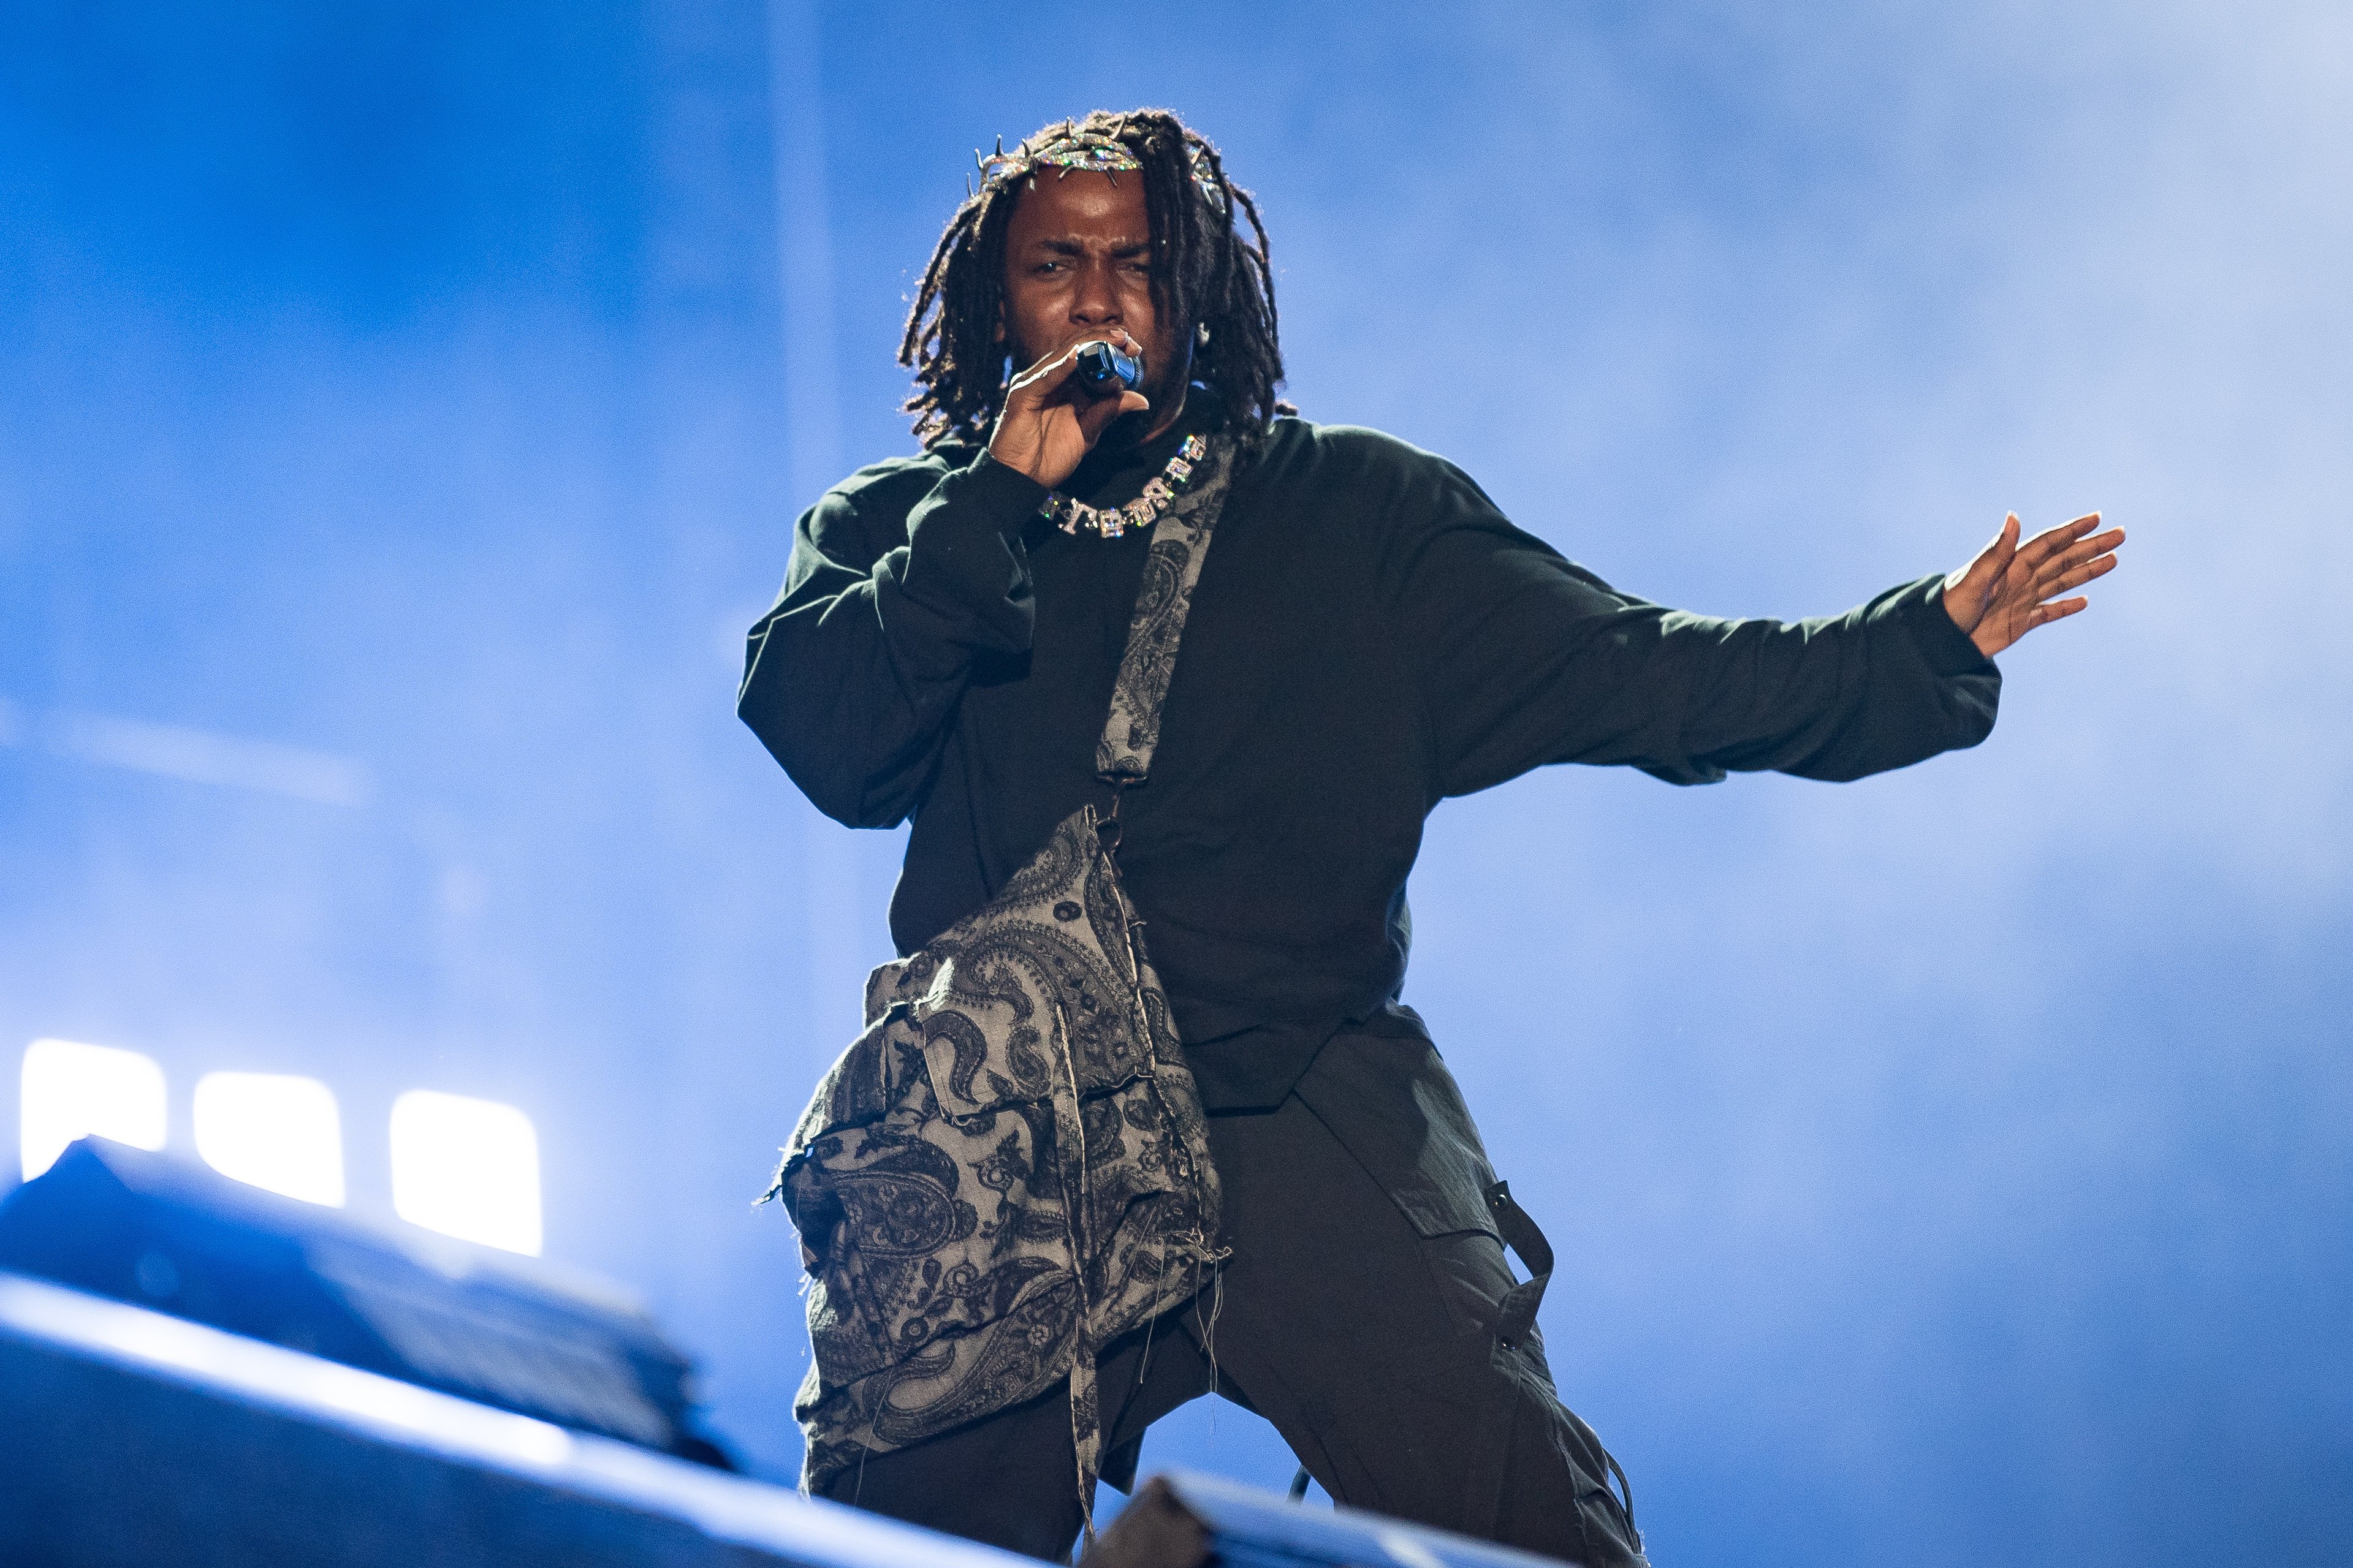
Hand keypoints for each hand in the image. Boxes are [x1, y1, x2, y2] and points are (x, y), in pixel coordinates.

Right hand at [986, 329, 1149, 490]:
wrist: (1022, 480)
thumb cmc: (1049, 457)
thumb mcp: (1087, 433)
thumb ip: (1109, 412)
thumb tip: (1142, 400)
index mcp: (1066, 386)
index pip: (1089, 357)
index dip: (1111, 348)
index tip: (1135, 349)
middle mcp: (1051, 379)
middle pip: (1078, 349)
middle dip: (1104, 340)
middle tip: (1128, 339)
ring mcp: (1035, 384)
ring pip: (1062, 356)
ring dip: (1088, 345)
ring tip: (1111, 339)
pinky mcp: (1022, 395)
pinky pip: (1043, 378)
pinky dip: (1059, 367)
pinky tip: (1076, 356)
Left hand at [1943, 511, 2124, 658]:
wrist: (1937, 641)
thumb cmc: (1949, 606)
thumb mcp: (1974, 578)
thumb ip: (1996, 551)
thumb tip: (2013, 516)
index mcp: (2011, 565)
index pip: (2049, 543)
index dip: (2073, 530)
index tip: (2097, 518)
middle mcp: (2019, 579)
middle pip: (2063, 559)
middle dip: (2091, 547)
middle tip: (2121, 534)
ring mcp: (2021, 600)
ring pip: (2061, 582)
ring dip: (2087, 572)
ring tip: (2113, 560)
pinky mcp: (2019, 623)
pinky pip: (2048, 613)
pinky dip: (2065, 607)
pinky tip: (2083, 601)